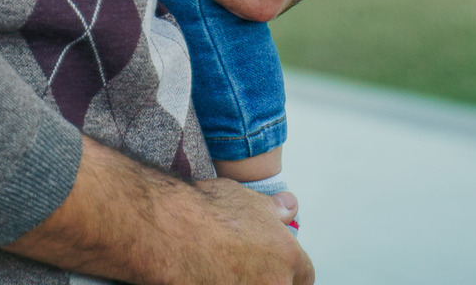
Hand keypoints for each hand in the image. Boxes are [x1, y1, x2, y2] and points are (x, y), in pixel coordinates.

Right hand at [9, 135, 311, 283]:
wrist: (170, 227)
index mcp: (287, 257)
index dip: (289, 272)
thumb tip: (289, 208)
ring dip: (241, 280)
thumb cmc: (206, 210)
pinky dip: (215, 283)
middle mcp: (273, 284)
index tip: (277, 269)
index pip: (304, 276)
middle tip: (241, 267)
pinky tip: (206, 275)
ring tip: (220, 269)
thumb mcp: (247, 199)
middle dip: (265, 277)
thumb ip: (274, 210)